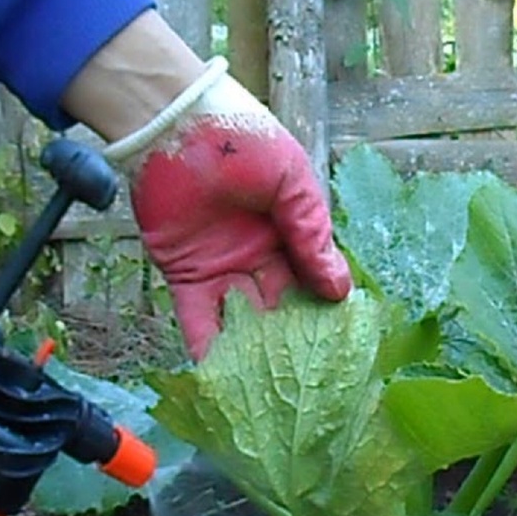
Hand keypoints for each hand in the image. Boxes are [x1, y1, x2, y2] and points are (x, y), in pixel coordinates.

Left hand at [103, 59, 352, 359]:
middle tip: (310, 383)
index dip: (327, 313)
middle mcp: (259, 259)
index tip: (342, 348)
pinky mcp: (186, 275)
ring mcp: (223, 269)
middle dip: (293, 344)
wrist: (173, 121)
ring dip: (254, 354)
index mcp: (290, 235)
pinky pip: (200, 319)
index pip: (314, 282)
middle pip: (281, 309)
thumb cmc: (241, 138)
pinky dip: (208, 348)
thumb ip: (311, 235)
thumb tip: (341, 290)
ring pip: (244, 322)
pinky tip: (222, 380)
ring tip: (269, 394)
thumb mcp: (291, 184)